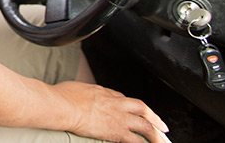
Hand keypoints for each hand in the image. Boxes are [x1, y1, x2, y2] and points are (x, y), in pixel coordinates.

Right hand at [54, 81, 168, 142]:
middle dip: (154, 118)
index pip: (124, 99)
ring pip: (145, 125)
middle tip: (162, 126)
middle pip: (142, 109)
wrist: (61, 105)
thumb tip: (80, 94)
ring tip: (163, 141)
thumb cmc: (62, 96)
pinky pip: (135, 141)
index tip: (134, 113)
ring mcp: (117, 117)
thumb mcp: (76, 88)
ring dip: (156, 135)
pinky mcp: (116, 131)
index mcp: (105, 93)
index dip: (131, 107)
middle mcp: (115, 104)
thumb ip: (84, 92)